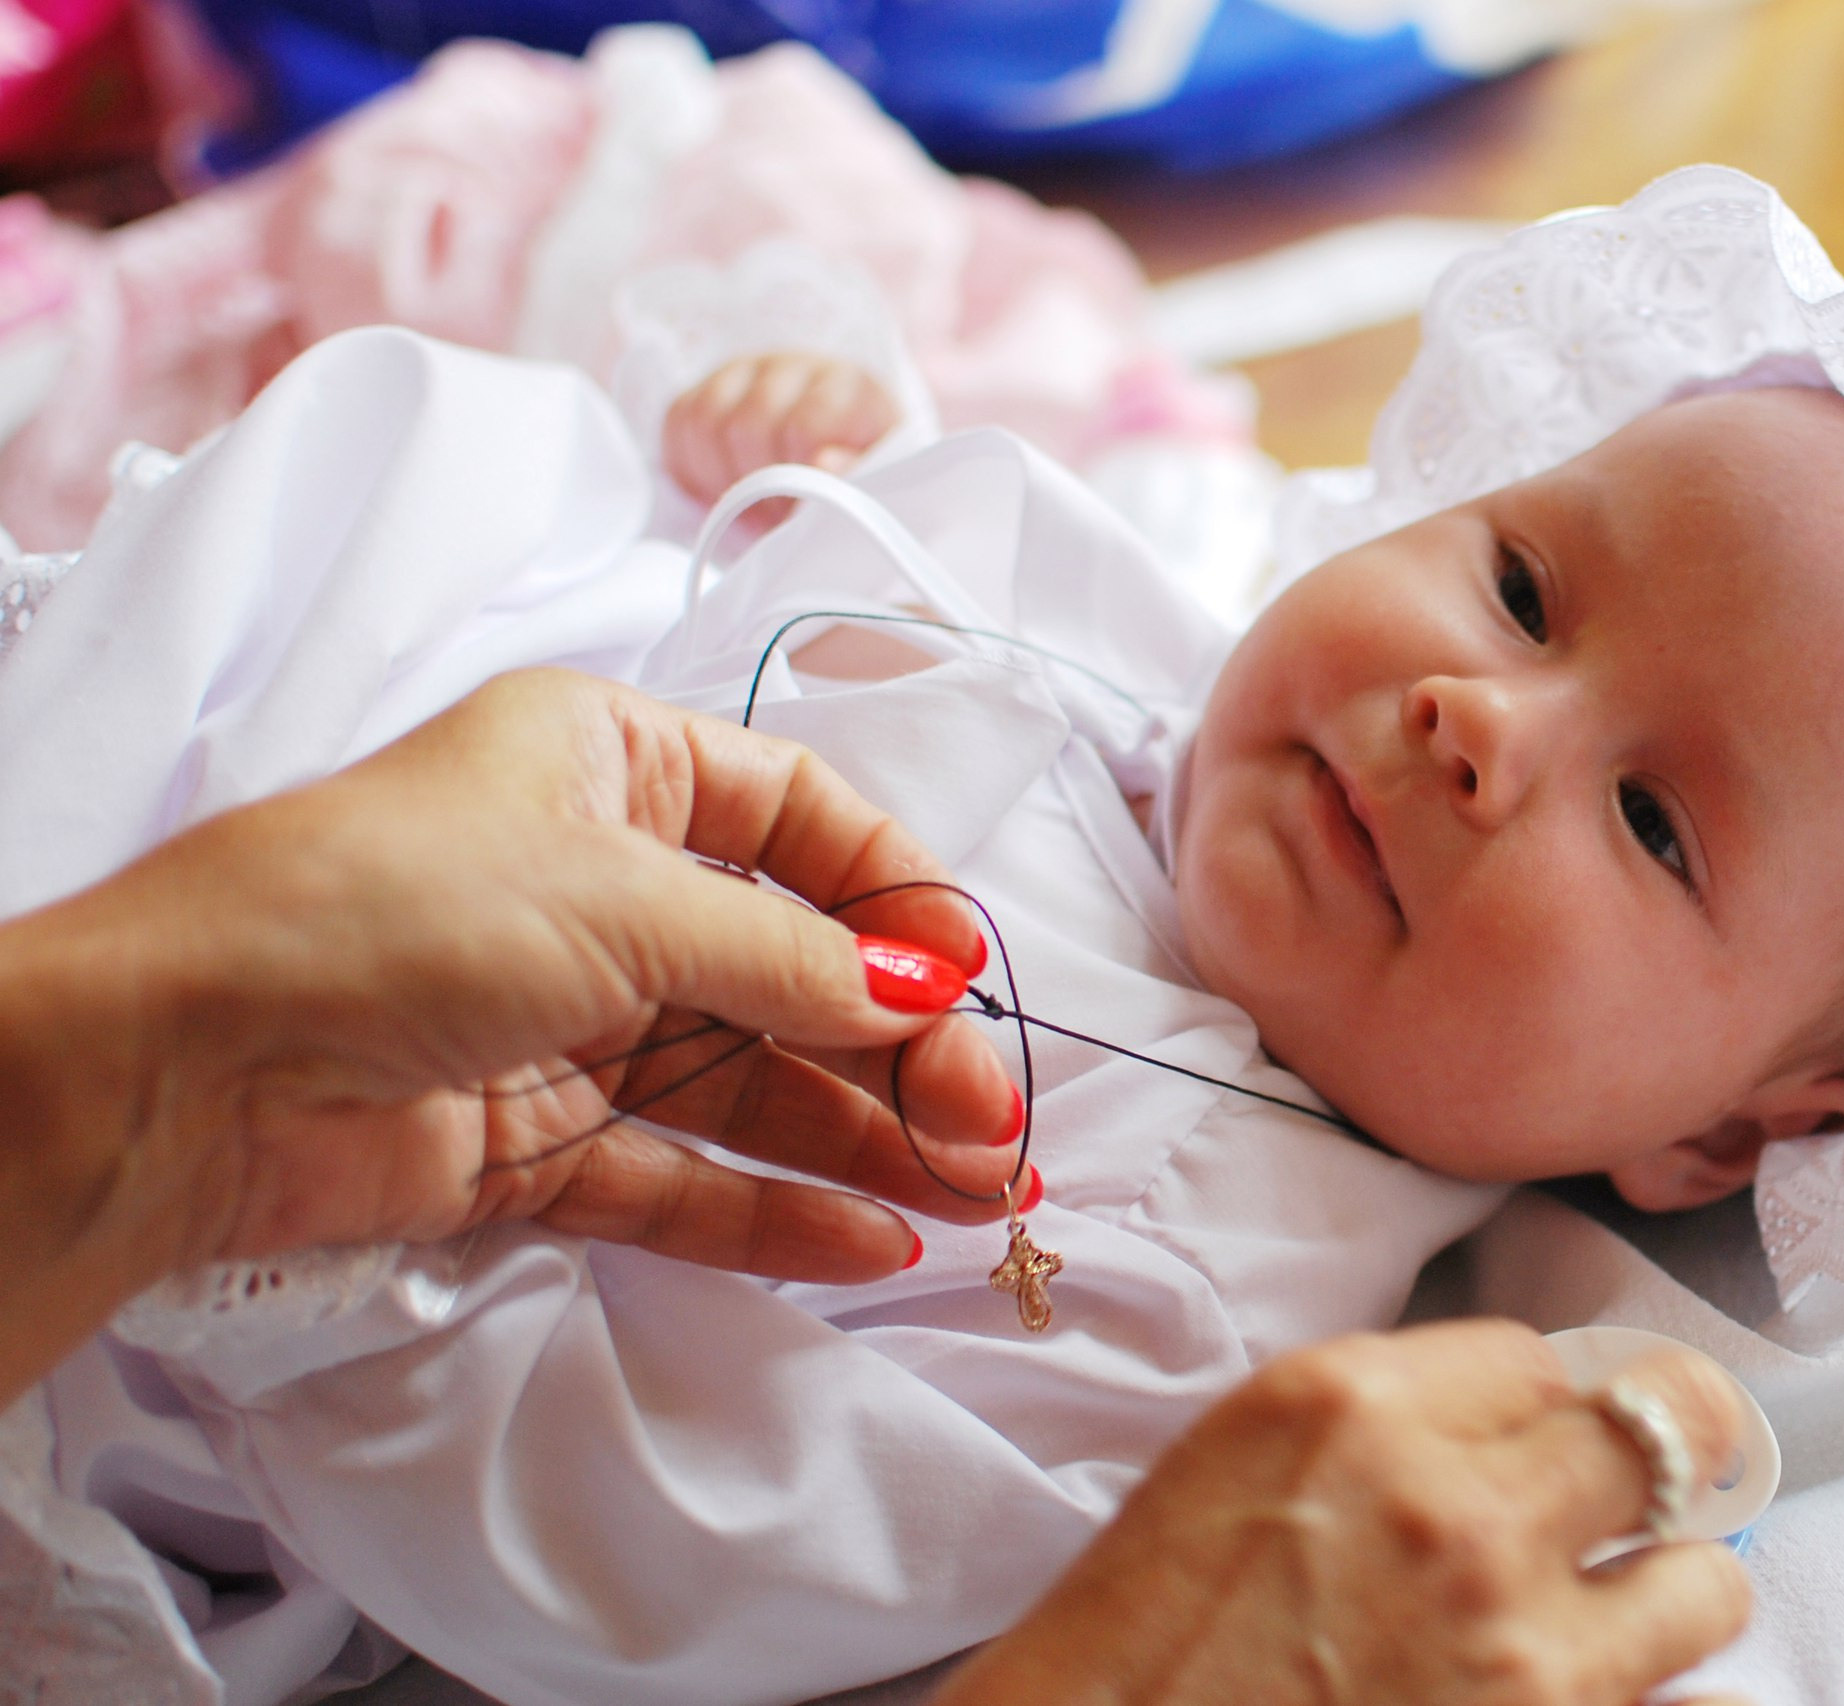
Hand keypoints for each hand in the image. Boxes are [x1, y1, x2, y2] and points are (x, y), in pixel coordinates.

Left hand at [0, 669, 1019, 1397]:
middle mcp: (603, 886)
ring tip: (969, 1197)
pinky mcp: (537, 1142)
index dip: (896, 900)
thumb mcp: (622, 897)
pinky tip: (868, 1242)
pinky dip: (774, 1211)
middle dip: (900, 1049)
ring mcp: (572, 1021)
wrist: (188, 1063)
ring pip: (751, 1083)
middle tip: (989, 1131)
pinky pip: (681, 1176)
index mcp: (614, 767)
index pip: (801, 820)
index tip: (966, 985)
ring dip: (861, 1138)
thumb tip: (929, 994)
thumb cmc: (398, 908)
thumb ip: (788, 959)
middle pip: (791, 969)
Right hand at [663, 351, 900, 504]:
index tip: (810, 507)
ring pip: (703, 421)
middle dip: (758, 486)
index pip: (802, 428)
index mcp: (847, 386)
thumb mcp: (880, 483)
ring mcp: (744, 372)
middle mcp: (792, 366)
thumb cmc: (862, 478)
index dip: (799, 479)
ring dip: (723, 480)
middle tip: (779, 512)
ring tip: (754, 503)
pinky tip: (724, 488)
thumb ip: (861, 476)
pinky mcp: (705, 387)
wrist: (836, 462)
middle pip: (745, 425)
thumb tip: (826, 463)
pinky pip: (677, 420)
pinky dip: (691, 468)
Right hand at [938, 1321, 1755, 1705]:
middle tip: (1635, 1491)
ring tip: (1610, 1617)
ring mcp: (1512, 1645)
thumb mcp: (1238, 1463)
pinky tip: (1583, 1693)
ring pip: (1705, 1582)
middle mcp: (1451, 1506)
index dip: (1532, 1406)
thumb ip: (1382, 1424)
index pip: (1534, 1356)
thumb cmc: (1140, 1642)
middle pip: (1663, 1427)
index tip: (1521, 1444)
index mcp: (1352, 1404)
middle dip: (1657, 1456)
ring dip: (1664, 1594)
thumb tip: (1510, 1424)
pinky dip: (1646, 1700)